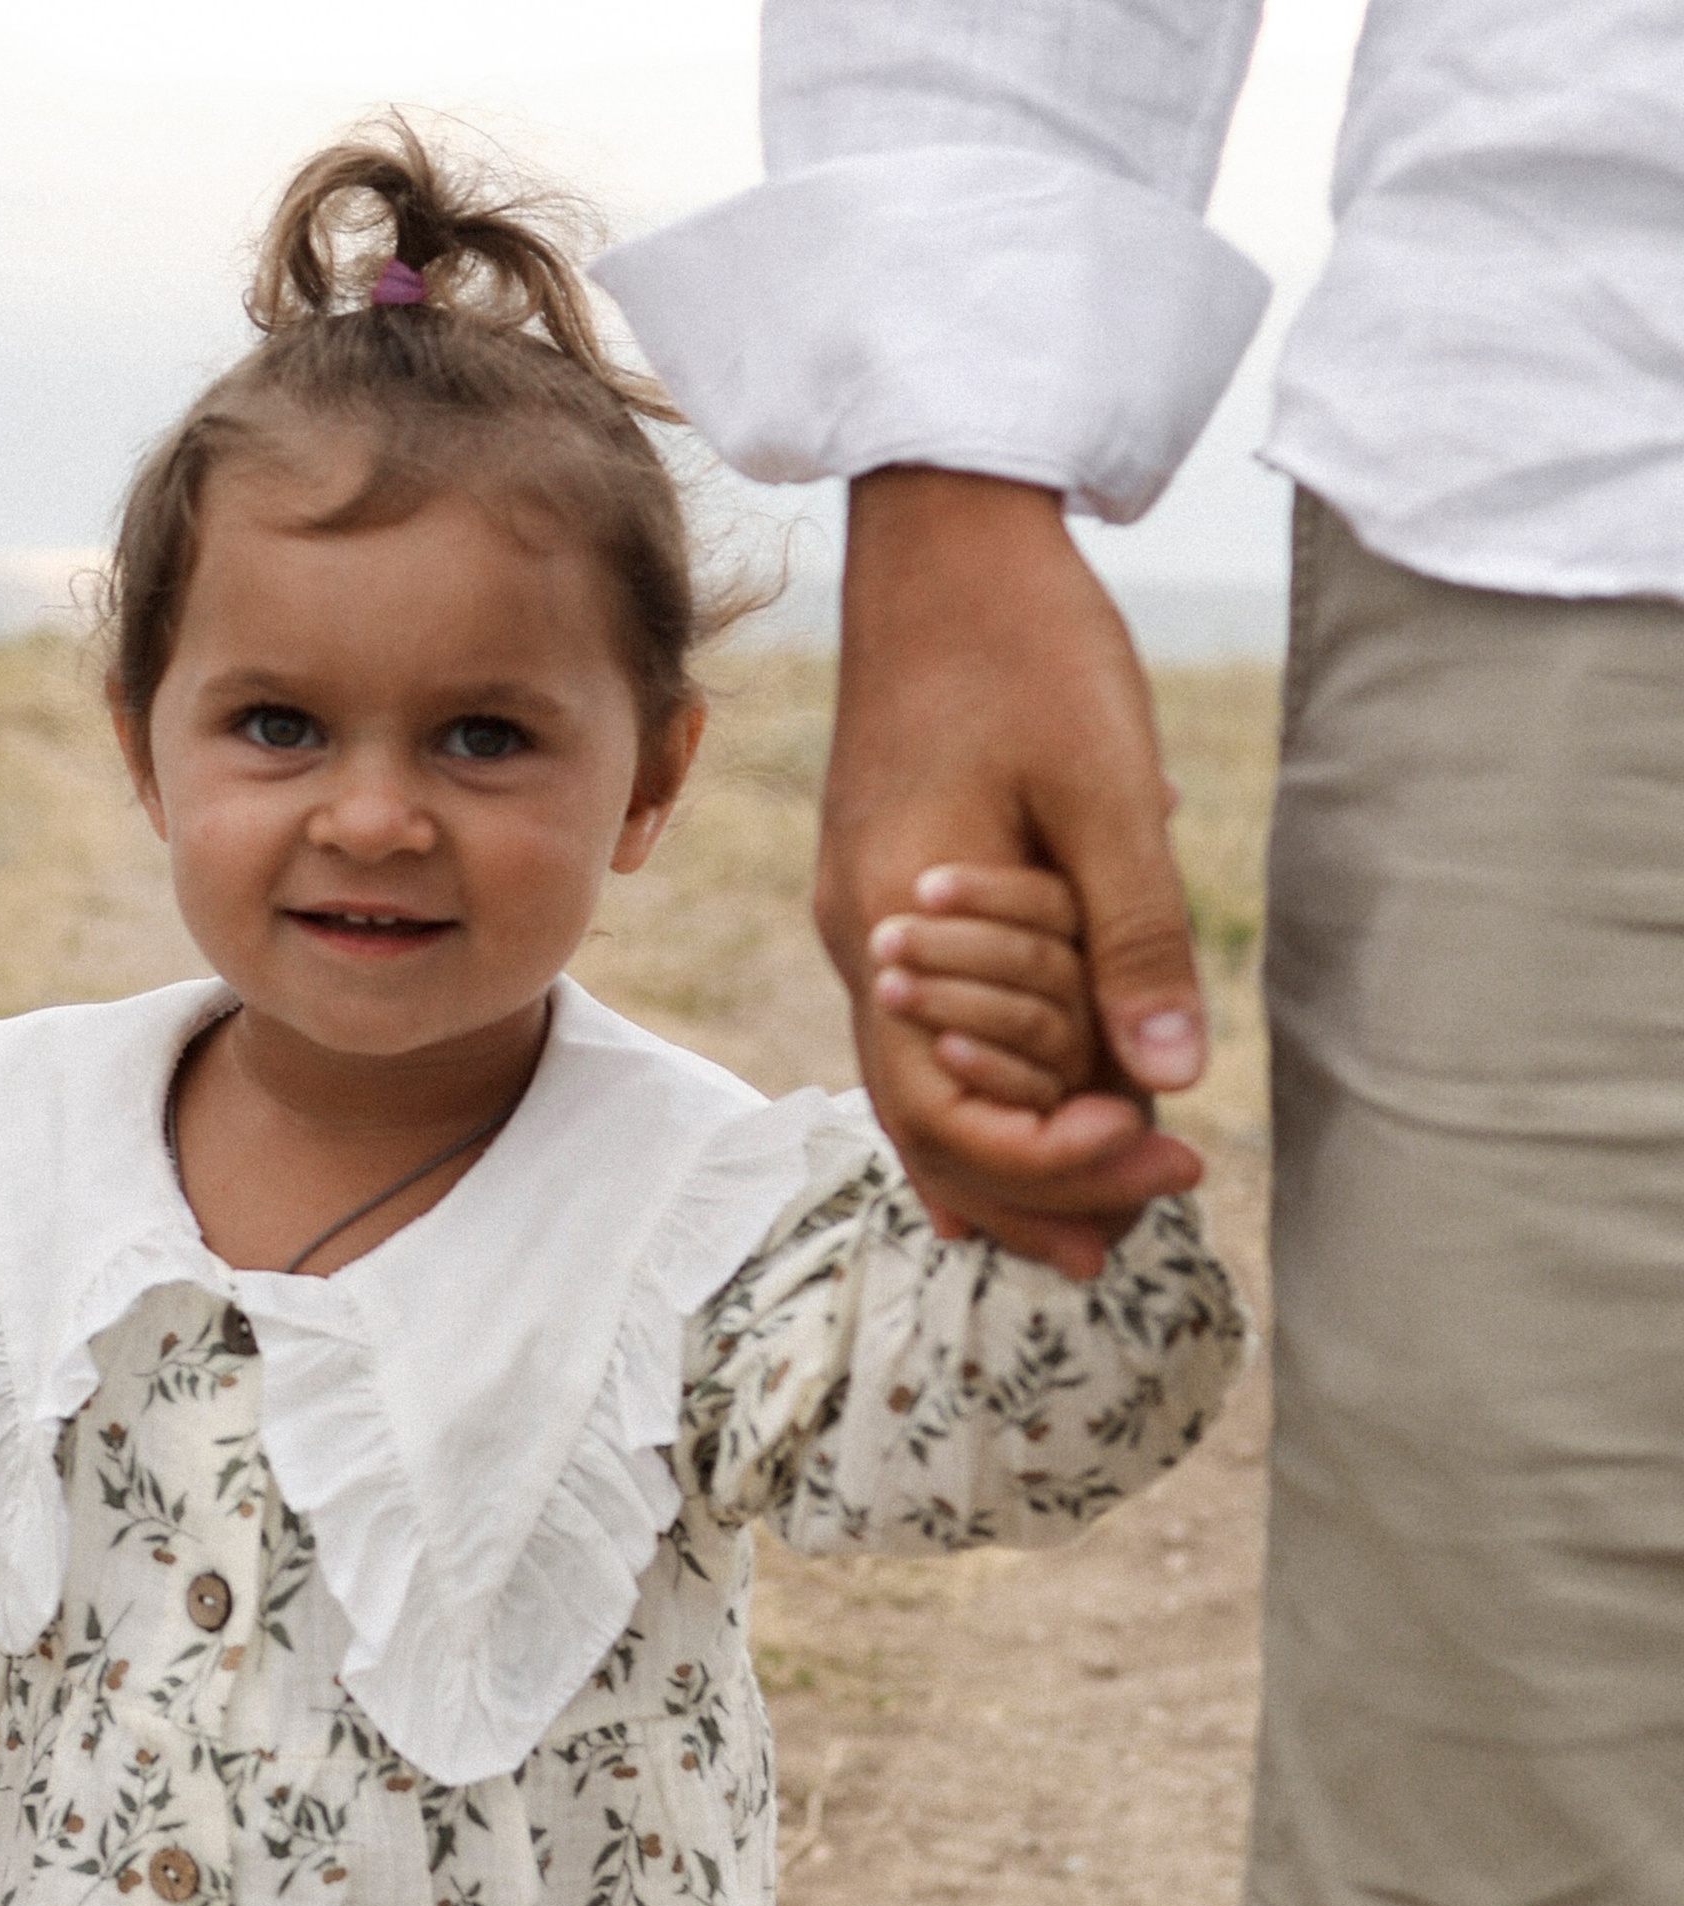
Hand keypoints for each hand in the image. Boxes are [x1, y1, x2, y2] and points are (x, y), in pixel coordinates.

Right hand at [819, 468, 1207, 1276]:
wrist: (943, 535)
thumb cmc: (1029, 642)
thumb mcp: (1106, 787)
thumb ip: (1134, 934)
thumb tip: (1173, 1075)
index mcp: (898, 921)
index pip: (948, 1108)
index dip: (1046, 1160)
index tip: (1151, 1156)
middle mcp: (861, 940)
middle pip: (926, 1124)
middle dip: (1031, 1192)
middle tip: (1134, 1241)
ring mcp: (863, 921)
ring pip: (919, 1088)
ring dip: (1004, 1160)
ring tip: (1093, 1217)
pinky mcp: (887, 895)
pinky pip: (920, 1037)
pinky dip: (975, 1100)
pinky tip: (1028, 1129)